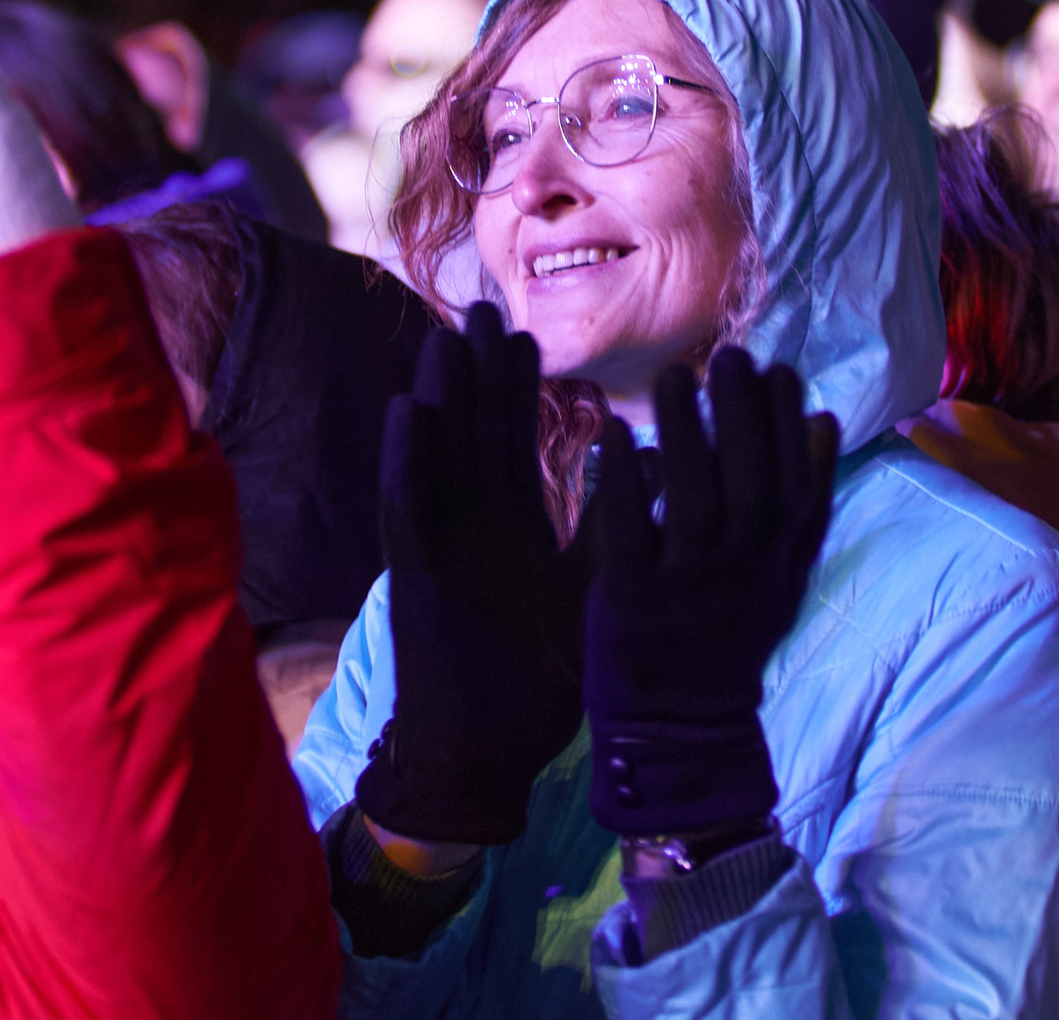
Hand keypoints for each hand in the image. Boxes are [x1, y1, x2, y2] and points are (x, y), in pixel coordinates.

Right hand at [354, 303, 590, 849]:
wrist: (488, 750)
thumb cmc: (536, 679)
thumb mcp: (590, 590)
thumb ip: (614, 531)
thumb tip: (651, 473)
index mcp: (507, 526)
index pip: (509, 440)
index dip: (513, 389)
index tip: (525, 333)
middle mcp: (466, 524)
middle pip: (469, 430)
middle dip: (475, 372)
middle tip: (483, 308)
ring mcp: (436, 543)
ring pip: (435, 453)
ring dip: (439, 396)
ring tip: (448, 336)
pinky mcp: (414, 571)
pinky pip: (408, 503)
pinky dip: (407, 456)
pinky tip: (409, 409)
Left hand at [582, 348, 834, 835]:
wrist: (679, 730)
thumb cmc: (727, 639)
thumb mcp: (781, 575)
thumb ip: (803, 503)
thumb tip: (824, 418)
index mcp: (778, 562)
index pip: (796, 479)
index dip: (789, 421)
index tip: (777, 369)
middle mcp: (740, 570)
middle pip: (748, 477)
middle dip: (741, 412)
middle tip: (727, 357)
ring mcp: (685, 586)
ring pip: (691, 494)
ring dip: (685, 429)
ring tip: (672, 375)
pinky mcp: (630, 601)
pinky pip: (628, 529)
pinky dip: (624, 480)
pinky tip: (614, 434)